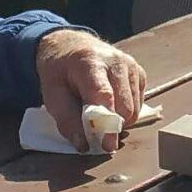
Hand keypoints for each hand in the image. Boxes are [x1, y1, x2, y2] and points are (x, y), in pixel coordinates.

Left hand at [34, 31, 147, 152]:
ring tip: (100, 113)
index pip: (104, 96)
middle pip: (125, 106)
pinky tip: (111, 104)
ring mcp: (131, 65)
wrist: (71, 45)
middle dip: (111, 126)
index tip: (107, 146)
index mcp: (90, 62)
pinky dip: (126, 111)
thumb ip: (67, 120)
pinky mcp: (139, 71)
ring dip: (119, 120)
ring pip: (135, 108)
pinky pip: (139, 103)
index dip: (106, 124)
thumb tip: (84, 145)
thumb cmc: (60, 72)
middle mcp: (116, 61)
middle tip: (94, 131)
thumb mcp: (51, 94)